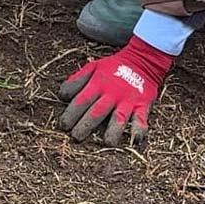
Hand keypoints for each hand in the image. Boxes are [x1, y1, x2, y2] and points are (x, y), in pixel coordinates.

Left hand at [58, 37, 174, 147]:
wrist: (142, 60)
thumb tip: (62, 95)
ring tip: (107, 142)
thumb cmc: (114, 67)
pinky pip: (141, 119)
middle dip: (85, 126)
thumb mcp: (93, 67)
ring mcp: (128, 100)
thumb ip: (77, 80)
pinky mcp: (142, 105)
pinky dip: (139, 130)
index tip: (63, 125)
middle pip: (97, 112)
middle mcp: (112, 93)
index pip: (81, 100)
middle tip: (76, 137)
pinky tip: (135, 140)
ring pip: (119, 118)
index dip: (71, 113)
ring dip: (112, 131)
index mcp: (98, 84)